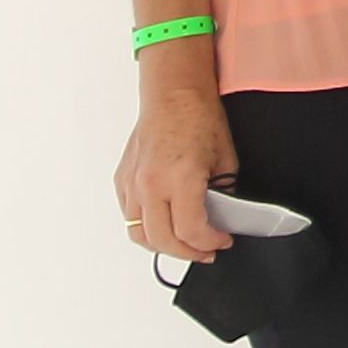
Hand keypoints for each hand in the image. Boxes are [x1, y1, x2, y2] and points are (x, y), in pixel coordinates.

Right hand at [115, 76, 239, 259]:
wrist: (173, 94)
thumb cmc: (199, 118)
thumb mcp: (225, 160)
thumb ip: (222, 195)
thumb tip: (222, 219)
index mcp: (179, 178)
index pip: (190, 231)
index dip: (209, 243)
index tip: (221, 241)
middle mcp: (150, 184)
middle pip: (163, 240)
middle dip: (188, 253)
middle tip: (205, 251)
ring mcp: (132, 183)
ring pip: (140, 234)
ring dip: (163, 245)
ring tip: (184, 243)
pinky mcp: (122, 180)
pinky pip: (130, 216)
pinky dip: (146, 227)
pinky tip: (164, 223)